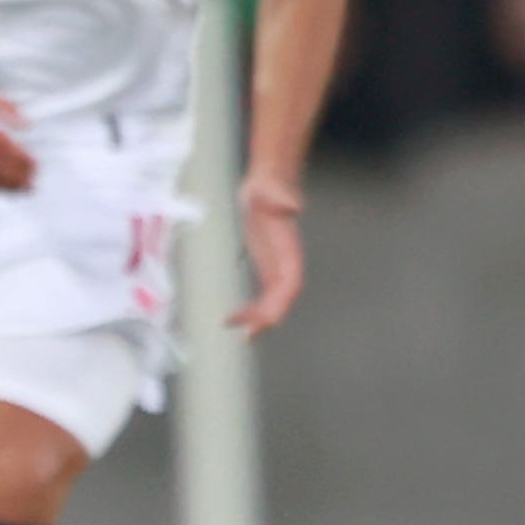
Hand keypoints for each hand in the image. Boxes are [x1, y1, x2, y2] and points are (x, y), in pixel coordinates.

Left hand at [229, 177, 304, 335]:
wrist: (265, 189)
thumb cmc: (268, 190)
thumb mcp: (271, 190)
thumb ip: (282, 197)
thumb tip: (293, 204)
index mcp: (290, 252)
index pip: (291, 284)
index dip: (283, 302)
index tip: (271, 318)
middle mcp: (287, 265)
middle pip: (282, 300)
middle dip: (267, 319)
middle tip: (246, 336)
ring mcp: (277, 269)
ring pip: (272, 303)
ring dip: (257, 320)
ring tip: (232, 328)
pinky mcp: (266, 269)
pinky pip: (262, 297)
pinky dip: (250, 310)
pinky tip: (231, 319)